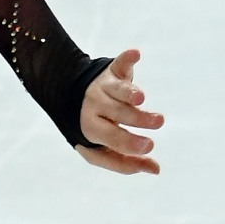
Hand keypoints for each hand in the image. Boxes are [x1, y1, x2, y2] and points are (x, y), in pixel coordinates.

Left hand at [77, 46, 161, 174]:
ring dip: (129, 92)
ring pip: (118, 91)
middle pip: (118, 113)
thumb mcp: (101, 150)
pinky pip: (120, 63)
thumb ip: (126, 162)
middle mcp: (96, 106)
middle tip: (158, 121)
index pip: (111, 137)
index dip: (129, 143)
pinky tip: (135, 54)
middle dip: (138, 118)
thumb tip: (156, 170)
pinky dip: (127, 58)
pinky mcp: (113, 70)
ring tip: (141, 98)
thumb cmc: (93, 129)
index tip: (150, 145)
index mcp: (91, 128)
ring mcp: (104, 87)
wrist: (66, 94)